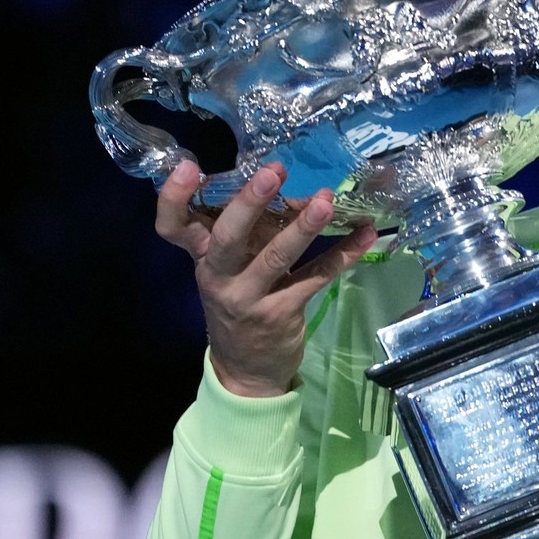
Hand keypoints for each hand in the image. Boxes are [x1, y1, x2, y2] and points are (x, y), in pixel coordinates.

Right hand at [155, 160, 378, 396]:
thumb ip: (247, 232)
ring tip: (326, 201)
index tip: (189, 166)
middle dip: (249, 203)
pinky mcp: (282, 313)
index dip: (173, 198)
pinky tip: (366, 234)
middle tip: (274, 172)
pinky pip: (316, 278)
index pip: (173, 227)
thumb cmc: (238, 303)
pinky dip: (344, 254)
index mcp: (202, 258)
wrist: (245, 371)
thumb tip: (288, 185)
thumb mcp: (229, 268)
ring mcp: (249, 298)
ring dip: (304, 228)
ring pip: (276, 258)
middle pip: (227, 237)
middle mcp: (219, 276)